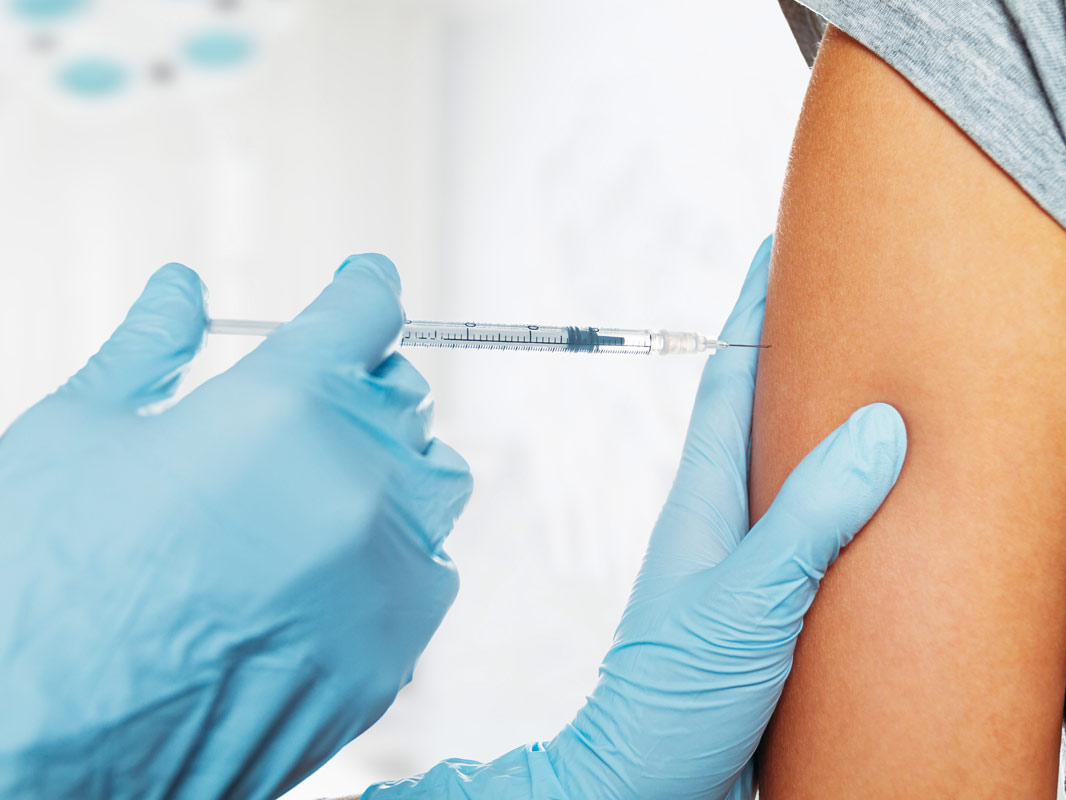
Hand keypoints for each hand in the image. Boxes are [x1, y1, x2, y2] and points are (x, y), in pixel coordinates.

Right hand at [0, 255, 471, 799]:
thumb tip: (183, 287)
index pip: (366, 312)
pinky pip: (427, 571)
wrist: (41, 752)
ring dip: (388, 469)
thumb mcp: (78, 438)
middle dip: (360, 390)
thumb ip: (148, 348)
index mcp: (283, 406)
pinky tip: (321, 574)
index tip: (364, 286)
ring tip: (315, 493)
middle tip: (306, 411)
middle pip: (403, 397)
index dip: (364, 290)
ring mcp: (385, 572)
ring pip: (434, 482)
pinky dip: (389, 556)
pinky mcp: (394, 650)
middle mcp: (357, 481)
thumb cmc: (42, 587)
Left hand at [361, 237, 904, 799]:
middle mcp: (726, 522)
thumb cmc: (672, 699)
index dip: (756, 308)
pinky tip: (888, 513)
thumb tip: (877, 424)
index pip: (733, 376)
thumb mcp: (748, 599)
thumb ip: (811, 517)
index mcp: (706, 500)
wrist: (647, 787)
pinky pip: (819, 537)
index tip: (784, 246)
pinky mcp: (775, 614)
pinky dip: (851, 507)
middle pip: (766, 414)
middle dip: (805, 354)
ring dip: (832, 430)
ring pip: (796, 475)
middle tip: (857, 301)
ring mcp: (749, 567)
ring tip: (889, 390)